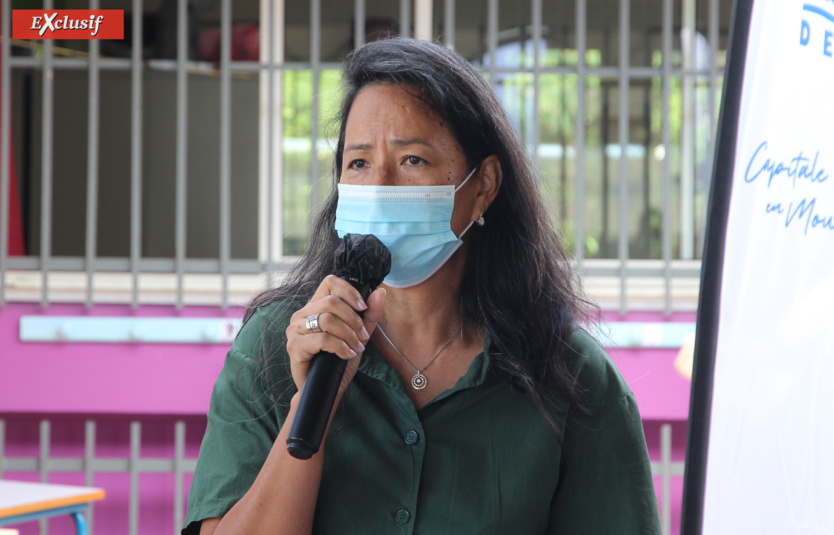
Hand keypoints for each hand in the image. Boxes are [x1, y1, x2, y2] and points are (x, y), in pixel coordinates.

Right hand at [286, 275, 385, 393]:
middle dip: (353, 319)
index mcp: (315, 307)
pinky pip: (323, 339)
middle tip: (362, 336)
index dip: (349, 291)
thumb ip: (369, 315)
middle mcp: (302, 315)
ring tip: (356, 347)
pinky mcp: (294, 346)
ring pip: (327, 320)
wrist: (324, 389)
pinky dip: (340, 347)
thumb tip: (380, 292)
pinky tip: (347, 355)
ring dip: (348, 334)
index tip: (363, 307)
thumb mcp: (358, 336)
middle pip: (331, 302)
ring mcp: (295, 330)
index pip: (329, 283)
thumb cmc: (338, 361)